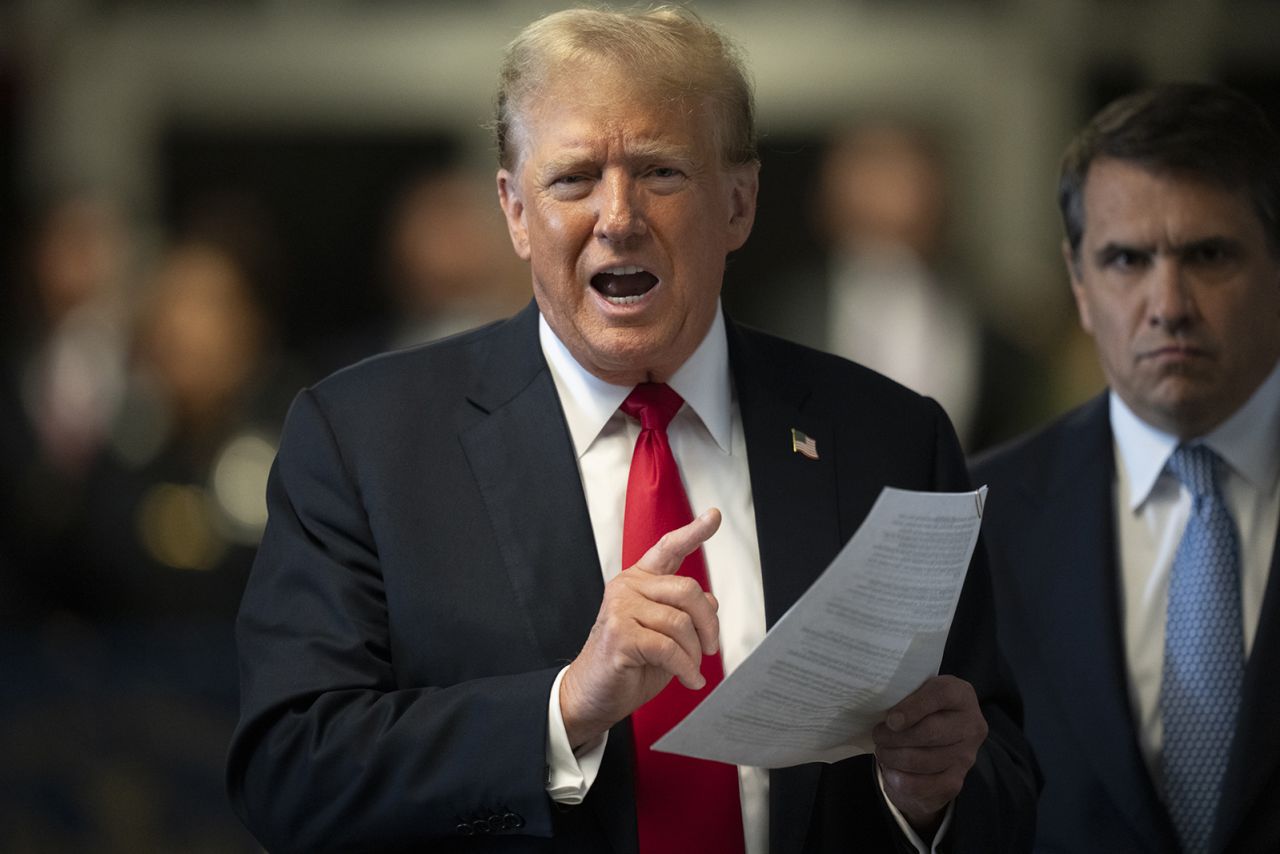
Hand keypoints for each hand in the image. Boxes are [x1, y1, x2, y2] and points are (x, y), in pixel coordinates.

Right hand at [559, 509, 721, 748]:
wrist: (592, 696)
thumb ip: (684, 613)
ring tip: (692, 669)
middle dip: (708, 623)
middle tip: (710, 648)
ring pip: (680, 622)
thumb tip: (710, 601)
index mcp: (638, 581)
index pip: (668, 549)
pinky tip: (690, 680)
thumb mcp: (664, 635)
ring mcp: (620, 609)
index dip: (693, 533)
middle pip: (687, 589)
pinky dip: (685, 668)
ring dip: (694, 653)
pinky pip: (668, 648)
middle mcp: (627, 587)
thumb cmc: (628, 665)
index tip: (714, 517)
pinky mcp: (619, 634)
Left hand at [873, 675, 987, 836]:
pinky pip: (920, 785)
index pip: (941, 694)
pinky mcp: (955, 782)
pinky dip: (898, 778)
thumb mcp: (915, 694)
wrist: (935, 742)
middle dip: (895, 736)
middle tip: (877, 735)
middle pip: (931, 731)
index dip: (913, 707)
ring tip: (882, 750)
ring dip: (893, 757)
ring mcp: (966, 756)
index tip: (890, 720)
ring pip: (922, 760)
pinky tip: (890, 769)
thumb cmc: (918, 710)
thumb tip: (879, 706)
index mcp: (961, 695)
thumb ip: (903, 695)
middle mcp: (971, 725)